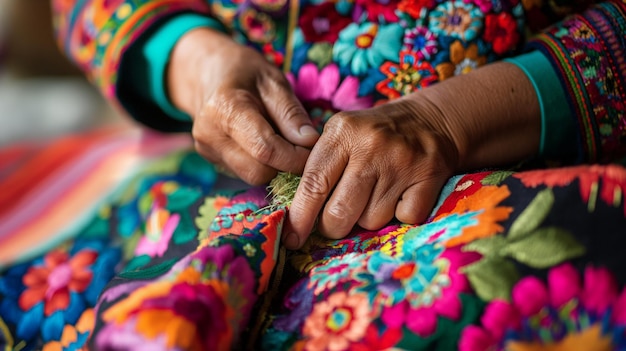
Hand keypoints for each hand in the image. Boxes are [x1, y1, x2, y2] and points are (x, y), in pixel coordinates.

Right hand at [168, 28, 318, 184]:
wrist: (207, 72)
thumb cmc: (245, 71)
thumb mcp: (273, 81)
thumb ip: (291, 112)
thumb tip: (310, 142)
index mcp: (225, 109)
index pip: (266, 149)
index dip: (296, 157)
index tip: (314, 148)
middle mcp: (210, 135)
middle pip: (258, 171)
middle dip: (286, 164)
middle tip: (302, 146)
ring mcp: (208, 150)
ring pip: (252, 176)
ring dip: (276, 166)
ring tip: (283, 141)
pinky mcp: (211, 160)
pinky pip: (245, 172)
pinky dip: (263, 164)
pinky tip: (267, 144)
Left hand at [284, 98, 458, 247]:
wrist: (430, 119)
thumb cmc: (373, 135)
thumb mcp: (341, 135)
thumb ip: (319, 167)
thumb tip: (297, 217)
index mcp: (343, 132)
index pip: (314, 183)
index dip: (300, 217)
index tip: (291, 238)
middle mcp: (371, 146)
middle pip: (340, 212)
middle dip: (332, 226)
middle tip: (335, 220)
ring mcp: (402, 162)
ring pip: (371, 220)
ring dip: (368, 218)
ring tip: (375, 195)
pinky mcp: (429, 176)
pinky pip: (404, 219)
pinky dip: (400, 215)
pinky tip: (400, 196)